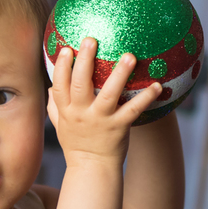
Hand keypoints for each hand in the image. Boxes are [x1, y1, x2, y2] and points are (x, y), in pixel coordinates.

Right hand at [47, 38, 162, 165]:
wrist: (92, 170)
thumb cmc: (77, 145)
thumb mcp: (60, 126)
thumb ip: (54, 106)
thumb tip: (50, 87)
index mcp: (66, 111)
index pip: (59, 85)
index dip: (61, 66)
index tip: (65, 48)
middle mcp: (81, 114)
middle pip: (80, 83)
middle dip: (84, 60)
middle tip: (91, 39)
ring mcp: (101, 120)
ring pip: (109, 93)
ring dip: (119, 74)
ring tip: (129, 56)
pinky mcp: (119, 127)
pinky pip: (133, 110)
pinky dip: (146, 98)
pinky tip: (156, 85)